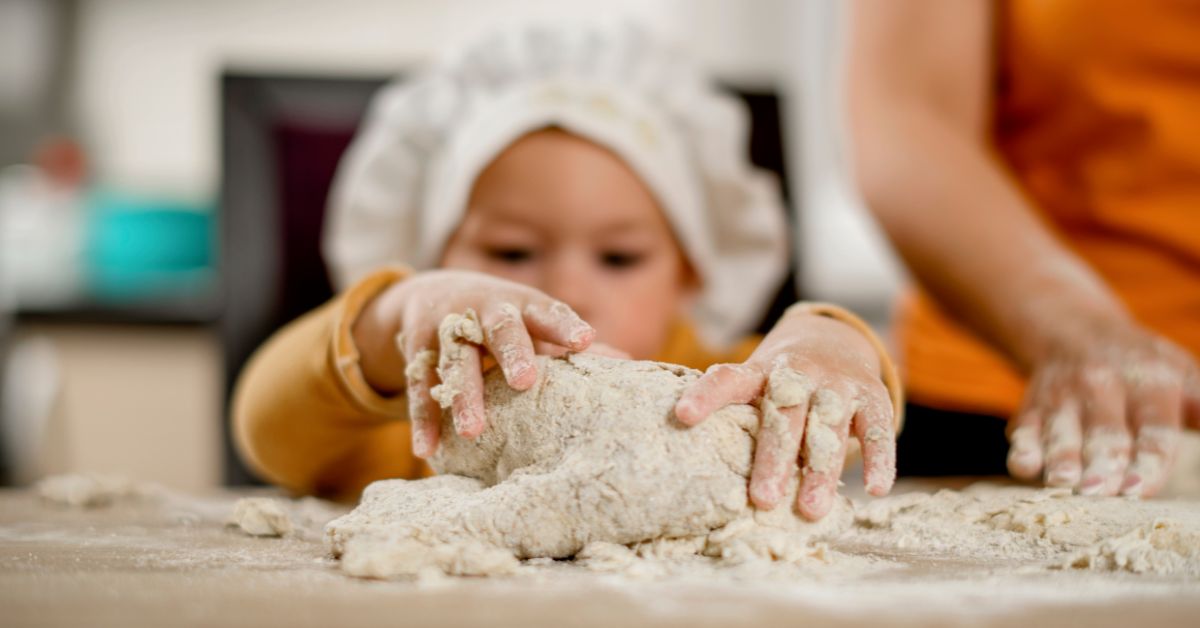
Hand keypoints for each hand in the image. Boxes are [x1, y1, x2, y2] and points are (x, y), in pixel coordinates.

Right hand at [353, 270, 594, 457]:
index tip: (585, 341)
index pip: (547, 312)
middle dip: (512, 352)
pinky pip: (419, 383)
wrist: (432, 292)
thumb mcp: (533, 323)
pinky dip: (423, 417)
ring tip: (473, 431)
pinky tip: (427, 450)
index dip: (565, 326)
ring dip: (462, 395)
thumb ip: (569, 344)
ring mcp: (448, 324)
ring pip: (455, 359)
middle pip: (500, 327)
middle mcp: (486, 309)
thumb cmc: (503, 318)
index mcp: (523, 304)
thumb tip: (627, 363)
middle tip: (524, 382)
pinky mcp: (416, 343)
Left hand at [674, 311, 895, 519]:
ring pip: (828, 425)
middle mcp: (799, 373)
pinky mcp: (872, 396)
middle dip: (773, 458)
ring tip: (810, 510)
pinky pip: (877, 429)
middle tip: (762, 500)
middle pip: (784, 415)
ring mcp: (838, 383)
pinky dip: (879, 459)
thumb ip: (739, 420)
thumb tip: (703, 478)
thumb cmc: (780, 384)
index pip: (729, 380)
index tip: (683, 415)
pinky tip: (875, 490)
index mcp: (760, 371)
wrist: (834, 340)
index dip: (706, 396)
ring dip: (820, 469)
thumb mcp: (757, 387)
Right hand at [1006, 320, 1199, 496]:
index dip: (1146, 459)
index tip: (1138, 488)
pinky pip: (1026, 427)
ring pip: (1062, 429)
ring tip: (1061, 482)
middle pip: (1105, 431)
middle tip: (1099, 493)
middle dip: (1102, 462)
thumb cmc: (1144, 367)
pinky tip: (1023, 466)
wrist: (1073, 329)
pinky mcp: (1032, 405)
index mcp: (1149, 380)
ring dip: (1060, 456)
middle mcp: (1103, 384)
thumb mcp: (1185, 377)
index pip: (1152, 427)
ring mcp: (1064, 395)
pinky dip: (1023, 446)